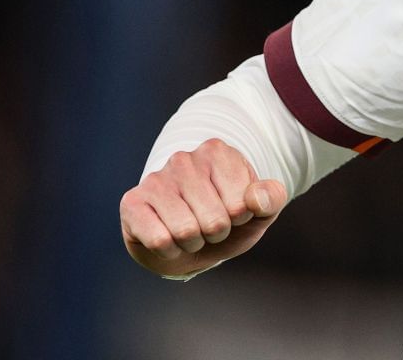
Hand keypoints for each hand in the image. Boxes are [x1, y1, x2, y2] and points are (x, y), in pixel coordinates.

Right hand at [120, 138, 287, 277]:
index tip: (232, 212)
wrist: (186, 243)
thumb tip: (256, 200)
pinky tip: (167, 238)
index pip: (241, 204)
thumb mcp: (258, 212)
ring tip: (190, 231)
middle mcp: (184, 159)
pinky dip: (170, 250)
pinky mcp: (132, 202)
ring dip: (193, 243)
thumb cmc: (225, 220)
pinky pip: (159, 240)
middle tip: (208, 227)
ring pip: (186, 232)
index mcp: (218, 153)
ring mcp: (155, 179)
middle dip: (216, 234)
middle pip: (214, 221)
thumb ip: (270, 200)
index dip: (240, 219)